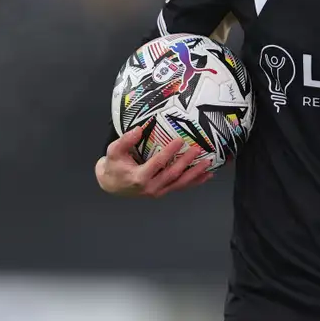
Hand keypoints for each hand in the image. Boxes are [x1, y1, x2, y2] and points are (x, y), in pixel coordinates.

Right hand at [96, 125, 214, 196]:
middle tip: (197, 150)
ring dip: (195, 174)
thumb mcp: (114, 151)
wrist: (112, 185)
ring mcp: (158, 191)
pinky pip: (180, 187)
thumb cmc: (114, 166)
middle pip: (172, 174)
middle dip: (187, 162)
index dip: (169, 152)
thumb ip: (125, 140)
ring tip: (208, 164)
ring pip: (180, 183)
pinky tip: (206, 176)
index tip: (180, 140)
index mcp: (139, 177)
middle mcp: (150, 187)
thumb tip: (139, 129)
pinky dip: (194, 182)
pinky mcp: (163, 192)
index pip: (158, 163)